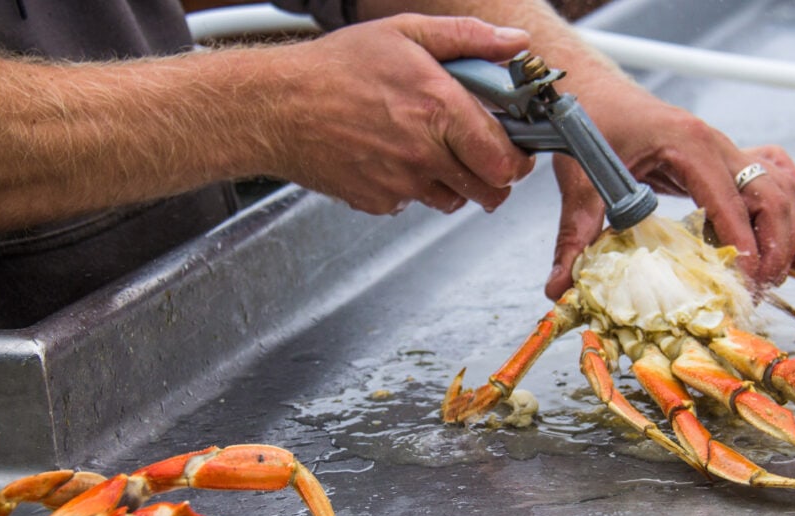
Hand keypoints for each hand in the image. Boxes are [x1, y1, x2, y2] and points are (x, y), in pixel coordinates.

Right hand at [265, 15, 534, 214]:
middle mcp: (424, 152)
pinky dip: (414, 187)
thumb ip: (468, 39)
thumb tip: (514, 44)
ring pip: (454, 201)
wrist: (277, 108)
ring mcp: (401, 183)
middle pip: (489, 191)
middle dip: (494, 177)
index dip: (518, 159)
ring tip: (431, 149)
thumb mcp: (406, 33)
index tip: (516, 150)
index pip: (505, 159)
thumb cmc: (335, 68)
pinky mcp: (380, 202)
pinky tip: (394, 156)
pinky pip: (414, 203)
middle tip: (483, 156)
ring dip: (455, 182)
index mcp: (439, 108)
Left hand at [545, 84, 794, 299]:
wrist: (591, 90)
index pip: (729, 199)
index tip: (744, 283)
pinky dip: (779, 208)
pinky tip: (767, 238)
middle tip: (761, 288)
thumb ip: (574, 235)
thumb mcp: (579, 181)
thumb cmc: (587, 124)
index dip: (742, 244)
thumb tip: (559, 287)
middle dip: (776, 244)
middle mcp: (716, 143)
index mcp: (687, 143)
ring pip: (781, 187)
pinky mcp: (722, 157)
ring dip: (785, 231)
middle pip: (772, 194)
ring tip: (769, 275)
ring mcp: (724, 148)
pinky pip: (772, 177)